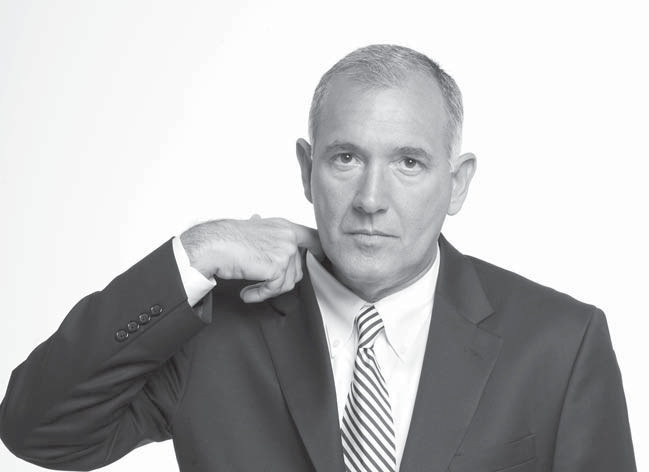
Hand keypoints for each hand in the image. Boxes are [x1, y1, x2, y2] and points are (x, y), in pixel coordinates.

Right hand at [180, 217, 322, 302]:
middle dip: (280, 280)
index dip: (319, 250)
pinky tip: (247, 293)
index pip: (312, 237)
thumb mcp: (252, 228)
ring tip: (251, 287)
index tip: (320, 259)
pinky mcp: (278, 266)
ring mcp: (285, 250)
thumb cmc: (226, 239)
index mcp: (284, 226)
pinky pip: (276, 289)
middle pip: (298, 269)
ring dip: (269, 289)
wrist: (213, 246)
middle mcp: (288, 236)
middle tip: (263, 283)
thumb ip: (266, 232)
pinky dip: (261, 294)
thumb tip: (258, 220)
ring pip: (289, 282)